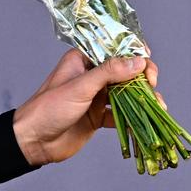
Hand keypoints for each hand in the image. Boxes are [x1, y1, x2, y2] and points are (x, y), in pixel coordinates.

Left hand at [10, 49, 160, 167]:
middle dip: (142, 77)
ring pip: (127, 93)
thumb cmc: (48, 109)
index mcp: (83, 59)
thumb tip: (138, 61)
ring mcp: (96, 96)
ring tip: (158, 106)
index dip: (134, 52)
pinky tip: (146, 122)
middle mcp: (92, 75)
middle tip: (152, 85)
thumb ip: (109, 73)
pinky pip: (122, 114)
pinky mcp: (98, 117)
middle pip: (125, 70)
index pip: (114, 48)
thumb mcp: (80, 87)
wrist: (32, 142)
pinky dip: (135, 117)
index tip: (147, 61)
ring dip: (143, 98)